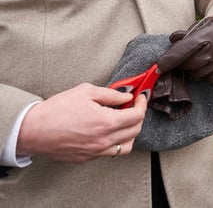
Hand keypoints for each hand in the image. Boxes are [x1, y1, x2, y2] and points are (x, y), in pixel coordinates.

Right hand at [17, 83, 146, 162]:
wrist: (32, 130)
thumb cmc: (56, 110)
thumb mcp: (86, 92)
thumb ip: (111, 94)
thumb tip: (127, 97)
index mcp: (106, 122)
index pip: (137, 116)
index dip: (142, 104)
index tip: (140, 97)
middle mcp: (103, 140)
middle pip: (135, 131)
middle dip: (138, 117)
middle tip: (133, 107)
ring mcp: (95, 151)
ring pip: (126, 146)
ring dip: (130, 133)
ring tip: (123, 121)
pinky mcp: (86, 158)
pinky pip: (110, 152)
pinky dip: (115, 142)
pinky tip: (108, 132)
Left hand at [157, 15, 212, 85]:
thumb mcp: (200, 26)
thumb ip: (185, 36)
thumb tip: (171, 42)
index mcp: (208, 34)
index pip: (183, 50)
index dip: (169, 60)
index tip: (159, 68)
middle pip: (191, 65)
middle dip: (182, 66)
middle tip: (182, 62)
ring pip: (201, 75)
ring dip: (194, 71)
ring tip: (198, 62)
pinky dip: (207, 75)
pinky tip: (209, 66)